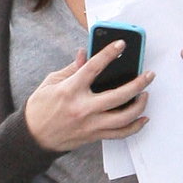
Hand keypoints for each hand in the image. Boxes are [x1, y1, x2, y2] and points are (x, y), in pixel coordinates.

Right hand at [24, 42, 153, 152]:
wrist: (34, 137)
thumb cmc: (40, 108)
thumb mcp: (51, 83)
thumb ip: (71, 68)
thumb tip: (85, 54)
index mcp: (70, 90)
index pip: (93, 67)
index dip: (109, 53)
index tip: (121, 45)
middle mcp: (83, 108)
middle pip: (118, 96)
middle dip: (138, 84)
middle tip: (149, 75)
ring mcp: (90, 124)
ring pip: (124, 117)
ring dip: (140, 105)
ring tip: (146, 94)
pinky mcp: (94, 135)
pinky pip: (120, 133)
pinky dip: (134, 126)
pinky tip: (142, 117)